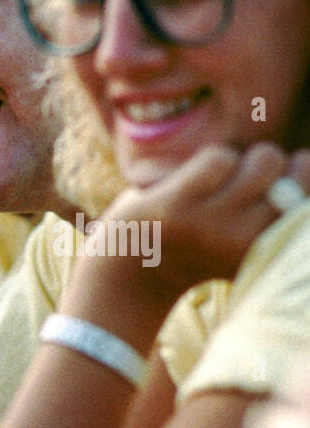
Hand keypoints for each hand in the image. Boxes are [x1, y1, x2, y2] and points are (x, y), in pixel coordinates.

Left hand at [93, 144, 309, 298]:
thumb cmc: (199, 243)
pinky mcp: (177, 206)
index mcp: (267, 249)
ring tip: (217, 180)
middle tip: (240, 181)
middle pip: (294, 171)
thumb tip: (305, 163)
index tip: (274, 183)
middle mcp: (244, 241)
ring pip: (263, 159)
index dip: (302, 173)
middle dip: (270, 164)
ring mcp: (210, 224)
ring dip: (241, 158)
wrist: (133, 269)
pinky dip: (207, 160)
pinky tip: (189, 183)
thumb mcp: (244, 234)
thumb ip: (272, 208)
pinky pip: (218, 158)